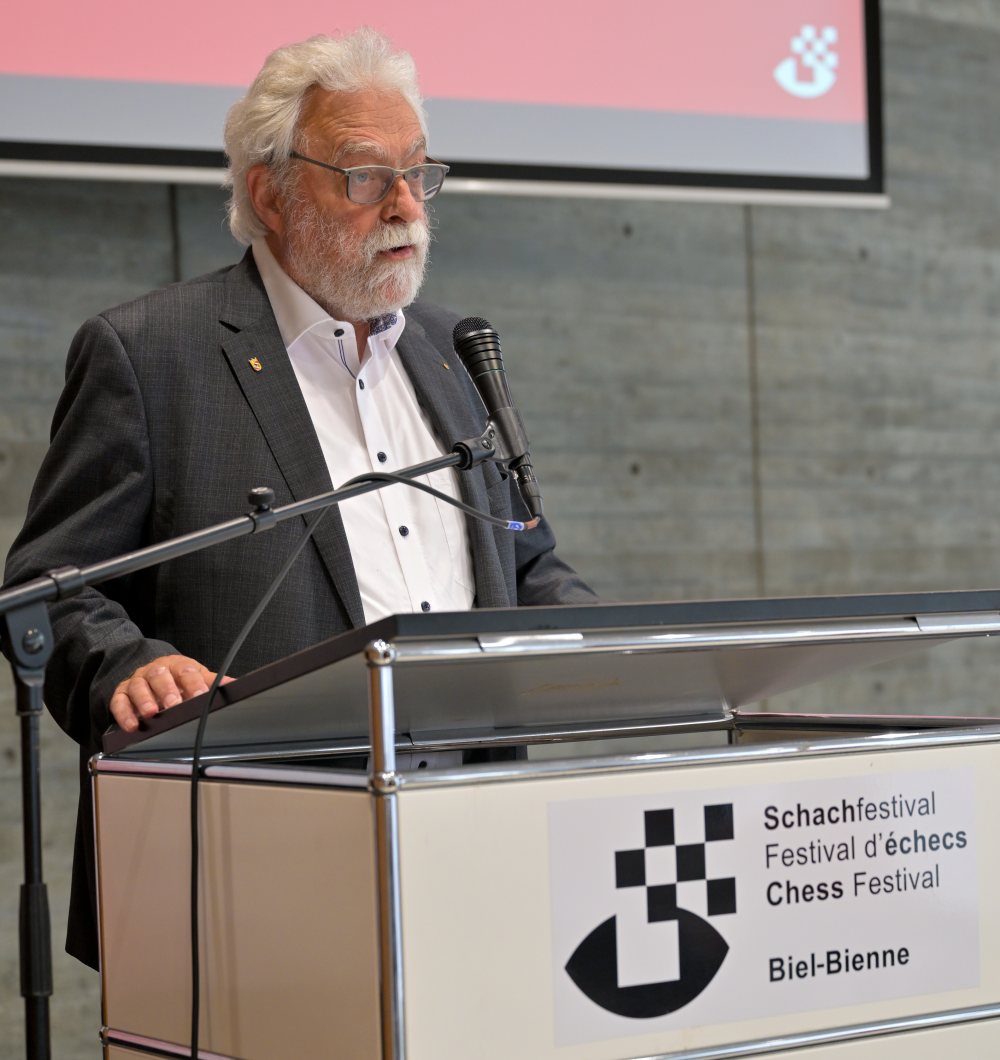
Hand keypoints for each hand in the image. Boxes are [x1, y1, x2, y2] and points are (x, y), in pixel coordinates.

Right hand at [110, 655, 232, 732]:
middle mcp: (155, 670)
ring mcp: (137, 681)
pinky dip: (124, 714)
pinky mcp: (121, 693)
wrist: (150, 672)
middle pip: (160, 675)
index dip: (194, 683)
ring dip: (144, 700)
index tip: (201, 695)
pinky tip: (132, 725)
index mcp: (177, 665)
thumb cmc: (177, 678)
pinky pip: (119, 701)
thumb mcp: (196, 677)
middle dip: (167, 690)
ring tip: (152, 713)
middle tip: (174, 704)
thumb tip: (235, 686)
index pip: (186, 671)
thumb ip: (212, 682)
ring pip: (138, 686)